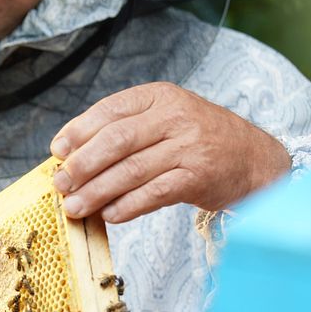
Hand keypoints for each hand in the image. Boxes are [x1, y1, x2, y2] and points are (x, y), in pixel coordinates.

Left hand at [50, 82, 290, 221]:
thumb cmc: (197, 140)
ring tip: (75, 208)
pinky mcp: (199, 176)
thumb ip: (125, 129)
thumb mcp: (164, 119)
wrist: (254, 159)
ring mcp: (189, 146)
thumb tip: (71, 153)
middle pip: (117, 140)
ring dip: (97, 192)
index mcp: (160, 96)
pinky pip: (154, 193)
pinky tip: (109, 215)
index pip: (111, 110)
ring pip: (132, 170)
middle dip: (83, 165)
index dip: (79, 131)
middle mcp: (175, 116)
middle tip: (61, 184)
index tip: (57, 152)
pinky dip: (128, 206)